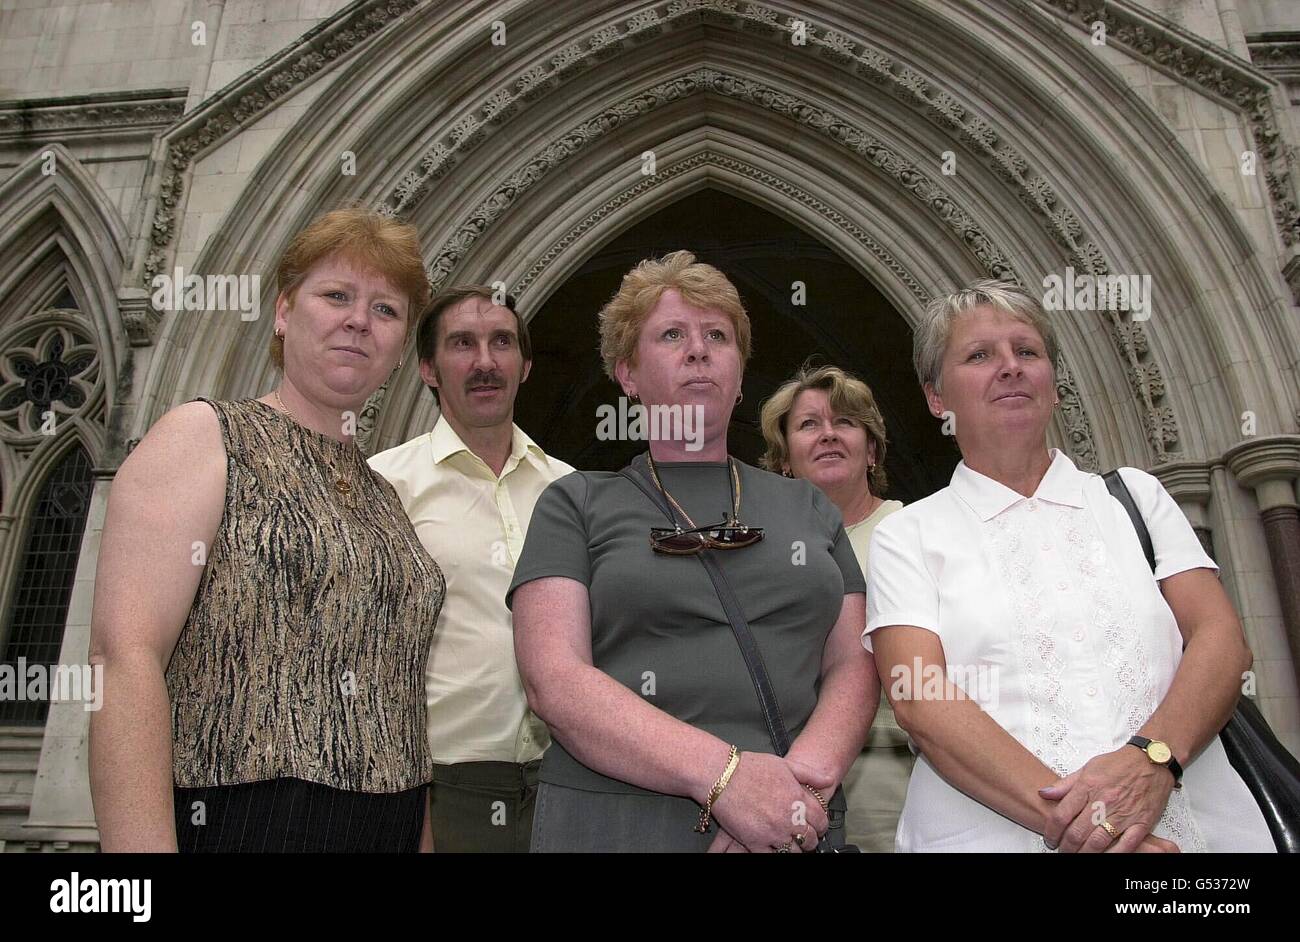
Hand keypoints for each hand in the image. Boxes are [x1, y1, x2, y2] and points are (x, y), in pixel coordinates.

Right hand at [711, 751, 828, 852]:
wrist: (721, 775)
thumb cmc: (749, 767)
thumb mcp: (784, 764)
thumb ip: (809, 774)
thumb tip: (828, 779)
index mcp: (798, 798)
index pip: (820, 820)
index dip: (820, 825)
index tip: (816, 826)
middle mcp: (789, 818)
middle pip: (809, 839)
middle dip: (809, 839)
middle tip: (803, 837)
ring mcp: (773, 832)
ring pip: (794, 851)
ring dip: (794, 848)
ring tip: (789, 843)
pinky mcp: (755, 842)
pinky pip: (772, 856)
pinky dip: (775, 853)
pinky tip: (773, 846)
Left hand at [1039, 746, 1175, 852]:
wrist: (1151, 761)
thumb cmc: (1120, 764)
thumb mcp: (1087, 768)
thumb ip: (1065, 784)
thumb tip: (1044, 793)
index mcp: (1088, 786)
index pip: (1061, 815)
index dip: (1052, 831)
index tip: (1050, 838)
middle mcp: (1103, 801)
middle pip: (1077, 832)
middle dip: (1066, 846)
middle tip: (1062, 850)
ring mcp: (1123, 814)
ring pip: (1098, 842)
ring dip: (1084, 853)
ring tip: (1077, 855)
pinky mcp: (1141, 823)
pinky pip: (1126, 845)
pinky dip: (1113, 854)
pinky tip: (1103, 856)